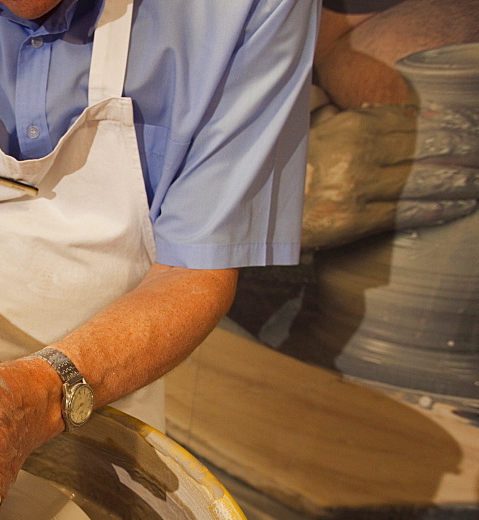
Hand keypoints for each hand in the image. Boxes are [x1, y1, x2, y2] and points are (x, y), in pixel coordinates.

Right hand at [302, 103, 478, 249]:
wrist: (251, 207)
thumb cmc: (286, 170)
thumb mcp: (316, 131)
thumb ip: (349, 119)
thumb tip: (390, 113)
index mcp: (350, 126)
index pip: (411, 122)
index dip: (444, 124)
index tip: (464, 127)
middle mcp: (359, 152)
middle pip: (425, 149)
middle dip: (460, 151)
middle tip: (478, 155)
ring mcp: (358, 186)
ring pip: (423, 180)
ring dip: (457, 181)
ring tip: (475, 183)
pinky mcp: (355, 218)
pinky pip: (406, 211)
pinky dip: (436, 208)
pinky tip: (456, 206)